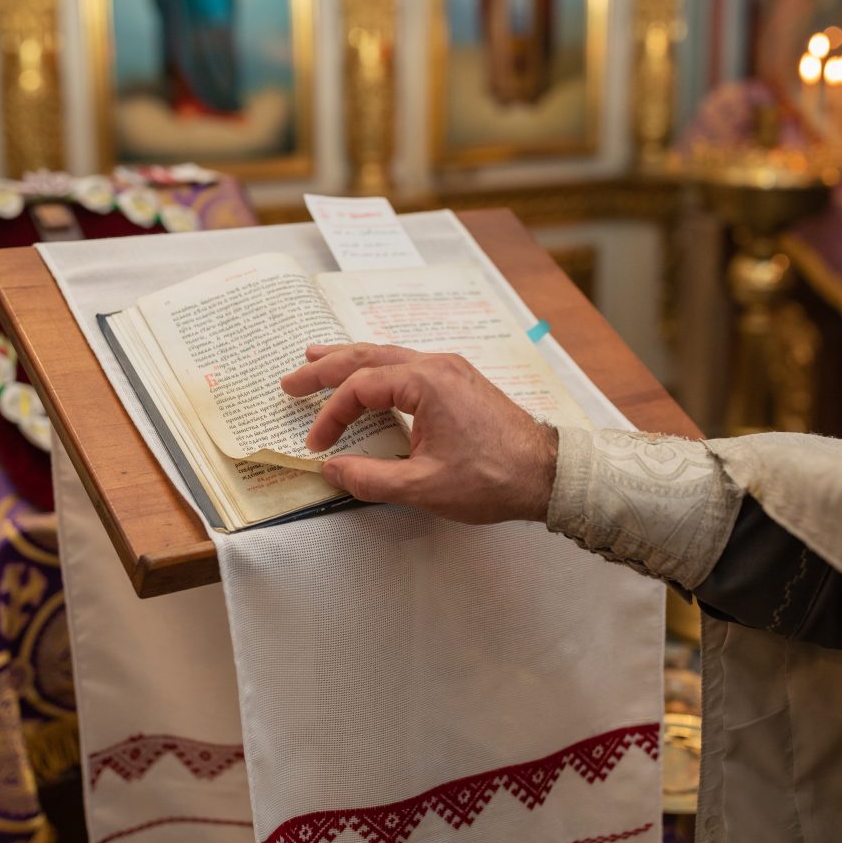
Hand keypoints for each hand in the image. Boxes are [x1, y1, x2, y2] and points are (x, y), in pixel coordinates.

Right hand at [279, 343, 558, 523]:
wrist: (549, 474)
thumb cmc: (494, 478)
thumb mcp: (424, 486)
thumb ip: (371, 478)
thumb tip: (332, 470)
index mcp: (427, 382)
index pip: (361, 388)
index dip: (331, 415)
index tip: (318, 445)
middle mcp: (438, 365)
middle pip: (368, 357)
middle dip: (326, 367)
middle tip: (291, 379)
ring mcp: (451, 371)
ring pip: (389, 356)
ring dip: (351, 361)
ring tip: (318, 359)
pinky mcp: (461, 384)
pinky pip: (408, 366)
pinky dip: (378, 369)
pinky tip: (370, 378)